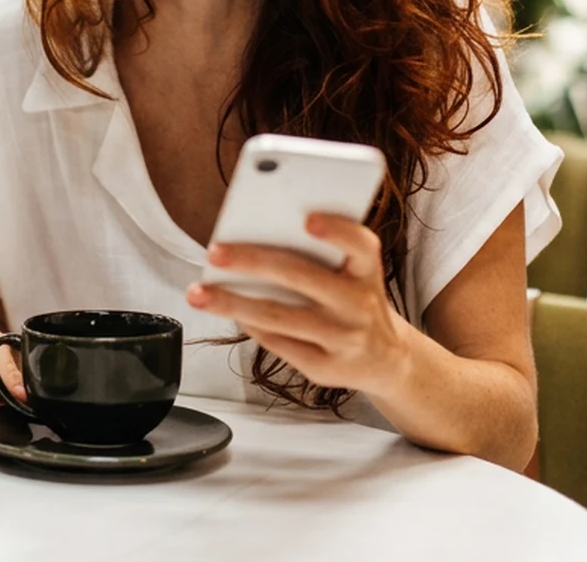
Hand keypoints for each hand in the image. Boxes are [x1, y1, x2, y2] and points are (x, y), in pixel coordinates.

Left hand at [186, 214, 413, 396]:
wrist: (386, 359)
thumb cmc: (357, 301)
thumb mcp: (355, 273)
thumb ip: (321, 255)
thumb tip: (255, 238)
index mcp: (367, 271)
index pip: (360, 245)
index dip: (337, 230)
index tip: (308, 219)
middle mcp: (359, 304)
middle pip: (301, 276)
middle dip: (252, 262)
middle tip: (215, 252)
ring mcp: (343, 339)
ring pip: (278, 316)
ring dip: (233, 302)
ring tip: (199, 293)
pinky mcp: (325, 367)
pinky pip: (278, 343)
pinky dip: (249, 325)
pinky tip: (228, 312)